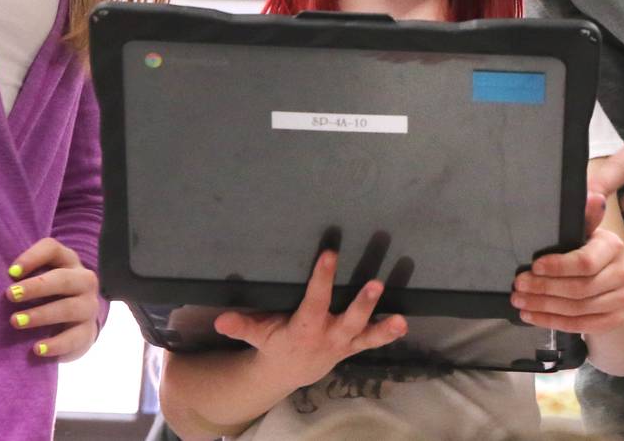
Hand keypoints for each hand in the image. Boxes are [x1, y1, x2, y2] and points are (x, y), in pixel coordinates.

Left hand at [5, 238, 100, 361]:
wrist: (76, 323)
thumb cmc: (47, 297)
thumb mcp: (38, 280)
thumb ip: (20, 277)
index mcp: (68, 261)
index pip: (53, 249)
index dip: (32, 257)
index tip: (10, 272)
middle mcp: (84, 280)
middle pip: (63, 278)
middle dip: (36, 287)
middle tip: (10, 295)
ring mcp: (89, 307)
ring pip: (69, 308)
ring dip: (41, 314)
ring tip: (15, 322)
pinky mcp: (88, 333)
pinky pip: (74, 338)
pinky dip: (55, 344)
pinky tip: (37, 349)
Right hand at [212, 250, 406, 390]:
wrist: (291, 371)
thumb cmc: (276, 342)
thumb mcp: (258, 334)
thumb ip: (242, 325)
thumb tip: (220, 319)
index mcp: (304, 328)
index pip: (315, 300)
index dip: (322, 278)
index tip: (329, 253)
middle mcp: (329, 335)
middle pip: (348, 319)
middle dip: (362, 303)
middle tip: (375, 283)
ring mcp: (345, 342)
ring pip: (365, 332)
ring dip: (382, 325)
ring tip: (400, 319)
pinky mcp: (355, 344)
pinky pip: (373, 340)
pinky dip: (388, 333)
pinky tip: (403, 323)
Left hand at [512, 193, 623, 332]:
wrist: (611, 277)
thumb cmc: (589, 249)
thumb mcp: (585, 232)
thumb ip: (584, 218)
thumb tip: (591, 196)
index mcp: (613, 246)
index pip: (585, 262)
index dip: (557, 267)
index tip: (533, 266)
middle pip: (579, 289)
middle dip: (544, 289)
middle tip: (519, 287)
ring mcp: (623, 299)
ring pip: (578, 309)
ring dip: (544, 307)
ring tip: (520, 302)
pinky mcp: (616, 319)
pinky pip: (581, 325)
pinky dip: (553, 322)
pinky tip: (533, 316)